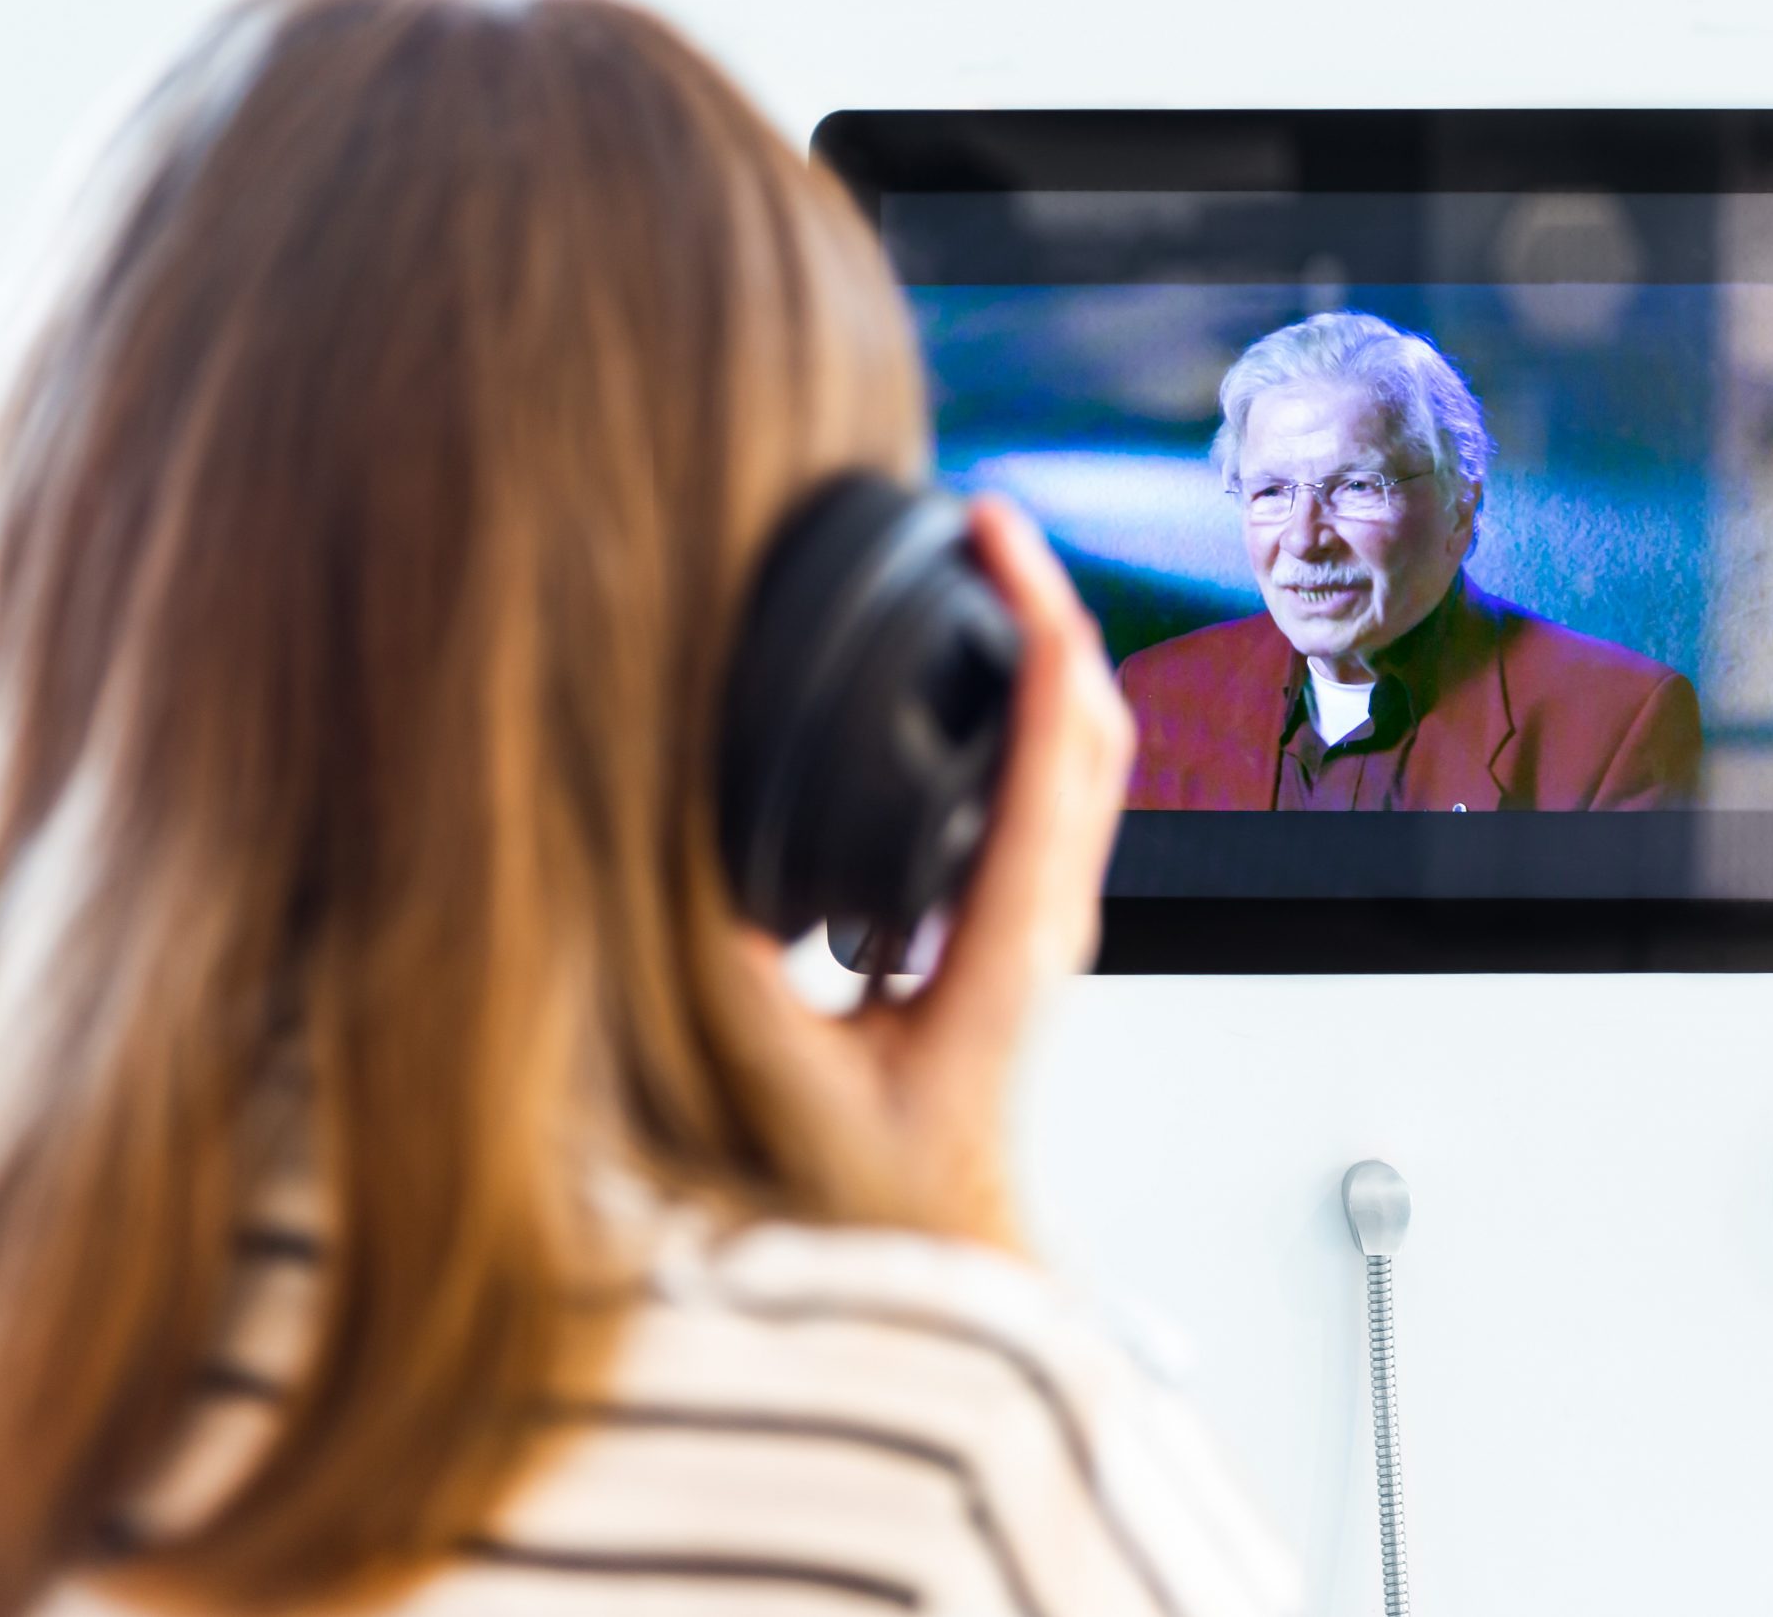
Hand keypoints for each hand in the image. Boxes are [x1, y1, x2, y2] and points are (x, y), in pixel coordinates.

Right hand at [732, 495, 1133, 1247]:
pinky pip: (1061, 787)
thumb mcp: (763, 1063)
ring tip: (980, 568)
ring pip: (1093, 753)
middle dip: (1050, 607)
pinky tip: (967, 673)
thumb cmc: (870, 1192)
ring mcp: (1053, 923)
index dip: (1035, 624)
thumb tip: (672, 824)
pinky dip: (1031, 703)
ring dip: (1048, 649)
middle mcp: (1051, 923)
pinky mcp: (1029, 925)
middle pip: (1100, 728)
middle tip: (983, 521)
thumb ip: (716, 947)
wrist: (934, 1251)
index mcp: (1005, 946)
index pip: (1056, 753)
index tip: (993, 536)